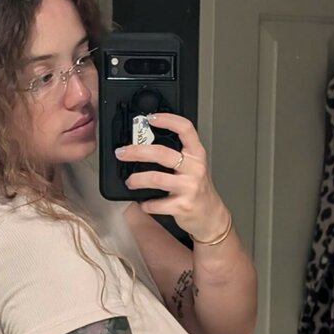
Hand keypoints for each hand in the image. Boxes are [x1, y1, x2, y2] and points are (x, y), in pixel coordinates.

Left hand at [115, 112, 229, 241]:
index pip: (185, 129)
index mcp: (197, 154)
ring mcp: (189, 187)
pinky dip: (145, 203)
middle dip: (137, 151)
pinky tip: (143, 202)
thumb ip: (177, 154)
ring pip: (156, 178)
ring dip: (137, 179)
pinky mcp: (182, 206)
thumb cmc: (198, 189)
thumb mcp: (193, 166)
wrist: (210, 216)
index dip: (168, 120)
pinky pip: (156, 203)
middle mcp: (194, 168)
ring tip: (129, 181)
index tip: (150, 118)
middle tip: (122, 153)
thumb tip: (145, 144)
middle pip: (162, 153)